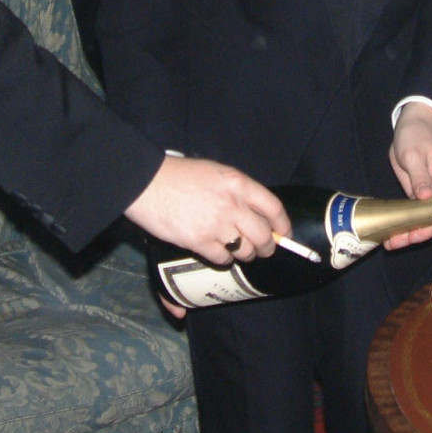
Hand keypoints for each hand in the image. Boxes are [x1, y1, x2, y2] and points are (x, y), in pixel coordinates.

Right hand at [125, 155, 287, 267]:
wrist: (146, 183)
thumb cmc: (179, 175)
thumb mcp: (215, 172)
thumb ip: (237, 191)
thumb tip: (254, 212)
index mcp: (238, 183)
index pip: (274, 207)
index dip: (283, 225)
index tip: (284, 234)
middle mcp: (232, 204)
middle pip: (263, 235)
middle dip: (268, 247)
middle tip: (264, 250)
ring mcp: (217, 224)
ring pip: (245, 250)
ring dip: (245, 254)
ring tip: (240, 252)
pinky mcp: (199, 241)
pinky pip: (223, 258)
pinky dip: (224, 260)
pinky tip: (219, 254)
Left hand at [385, 102, 431, 249]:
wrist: (413, 125)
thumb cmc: (416, 137)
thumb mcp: (414, 155)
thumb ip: (420, 178)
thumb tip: (426, 197)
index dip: (428, 227)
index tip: (412, 236)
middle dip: (415, 233)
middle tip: (394, 243)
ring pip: (424, 218)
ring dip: (408, 231)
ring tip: (390, 242)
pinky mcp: (421, 192)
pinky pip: (415, 211)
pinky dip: (405, 221)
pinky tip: (392, 230)